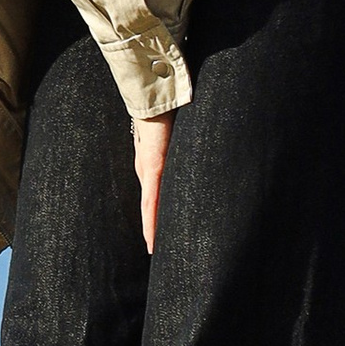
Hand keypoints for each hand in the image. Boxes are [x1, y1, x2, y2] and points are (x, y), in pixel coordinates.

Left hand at [133, 111, 172, 253]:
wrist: (156, 98)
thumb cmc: (166, 111)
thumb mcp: (174, 135)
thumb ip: (177, 145)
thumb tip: (197, 145)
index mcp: (151, 163)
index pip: (152, 194)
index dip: (154, 213)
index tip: (157, 230)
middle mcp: (147, 170)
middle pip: (149, 205)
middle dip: (152, 226)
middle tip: (154, 248)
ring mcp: (148, 171)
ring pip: (148, 208)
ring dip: (150, 229)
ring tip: (152, 248)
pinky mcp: (152, 169)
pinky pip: (151, 200)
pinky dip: (151, 220)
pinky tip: (151, 236)